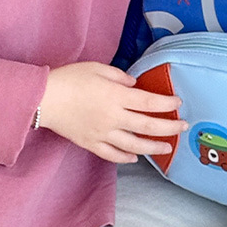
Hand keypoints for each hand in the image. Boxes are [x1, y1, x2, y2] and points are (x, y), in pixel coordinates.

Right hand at [39, 62, 187, 163]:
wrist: (43, 99)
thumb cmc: (69, 79)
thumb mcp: (96, 68)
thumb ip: (119, 77)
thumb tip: (134, 85)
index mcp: (115, 97)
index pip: (148, 102)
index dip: (166, 103)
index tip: (178, 102)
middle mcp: (113, 117)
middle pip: (147, 126)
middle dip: (169, 127)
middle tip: (183, 127)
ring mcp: (102, 134)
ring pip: (134, 145)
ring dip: (153, 147)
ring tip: (166, 147)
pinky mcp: (90, 143)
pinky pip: (112, 155)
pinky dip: (126, 157)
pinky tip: (135, 157)